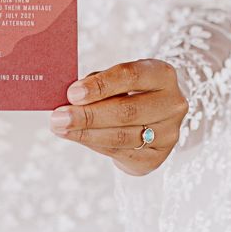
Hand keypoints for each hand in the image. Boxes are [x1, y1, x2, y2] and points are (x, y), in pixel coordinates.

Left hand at [49, 59, 187, 175]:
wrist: (154, 115)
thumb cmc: (128, 89)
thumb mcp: (118, 77)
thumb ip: (98, 82)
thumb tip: (70, 97)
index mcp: (162, 74)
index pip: (131, 76)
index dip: (100, 85)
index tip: (72, 93)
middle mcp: (172, 104)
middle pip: (126, 111)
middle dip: (87, 115)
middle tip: (58, 117)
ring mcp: (168, 134)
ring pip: (121, 136)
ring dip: (85, 134)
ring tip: (60, 128)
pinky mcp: (157, 157)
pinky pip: (120, 153)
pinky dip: (94, 144)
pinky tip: (77, 137)